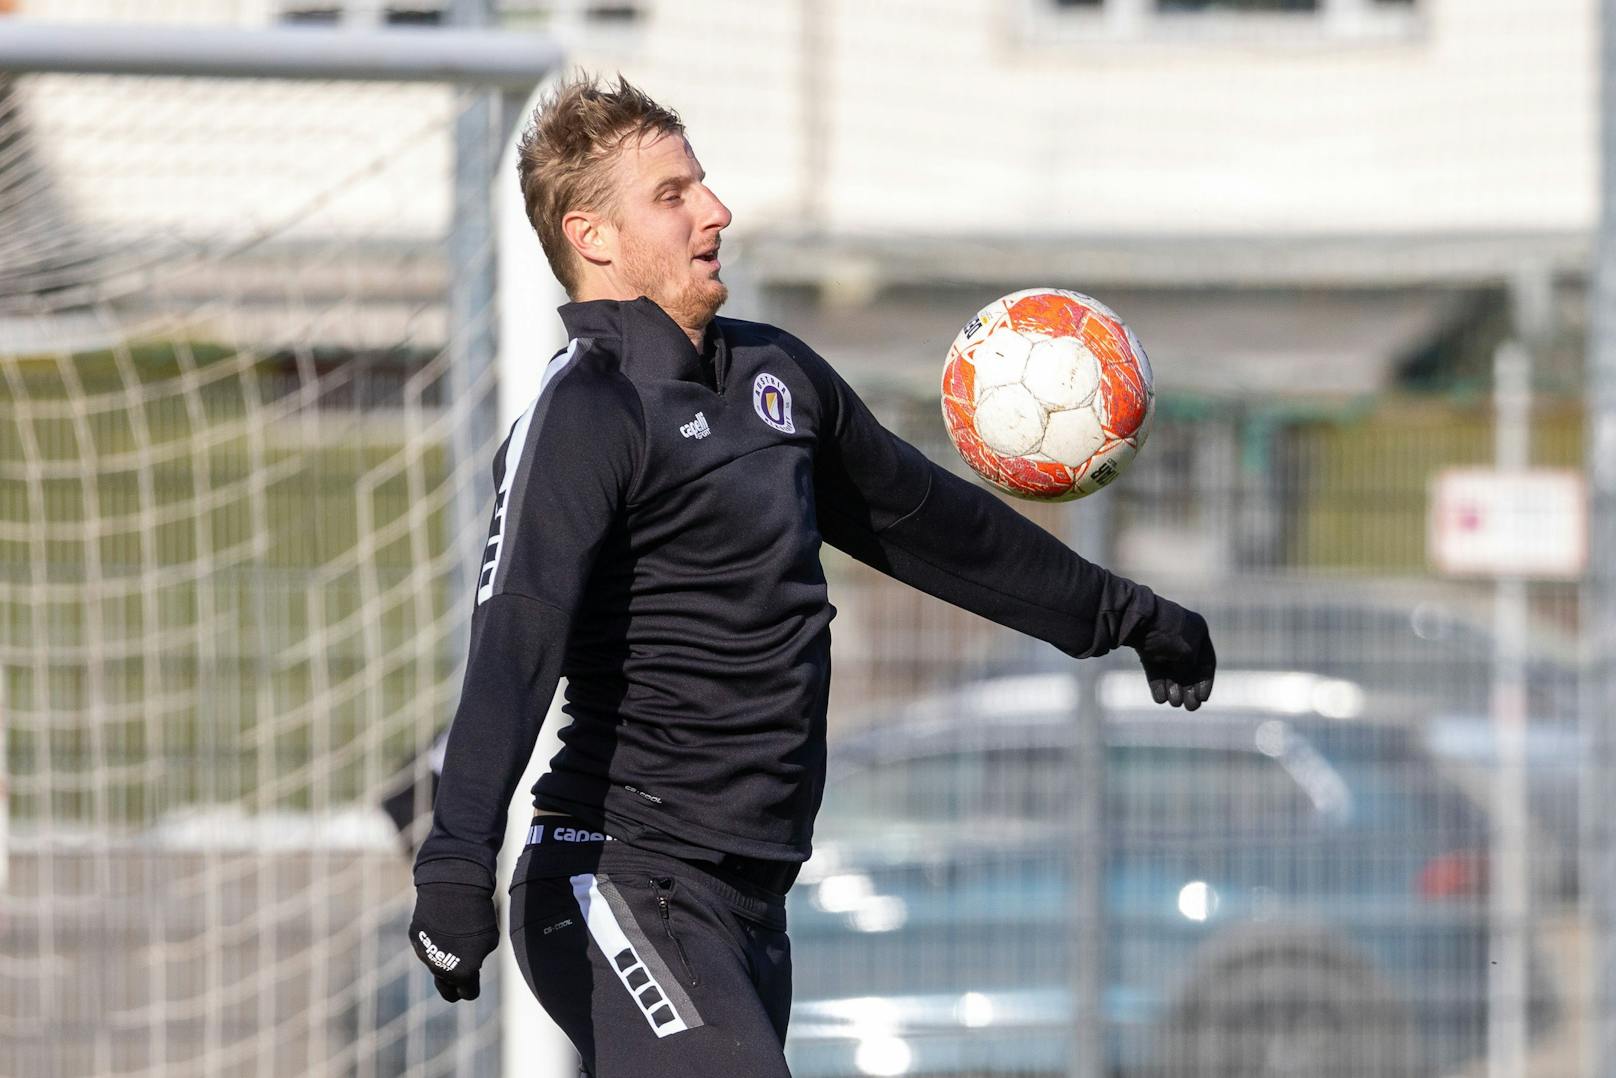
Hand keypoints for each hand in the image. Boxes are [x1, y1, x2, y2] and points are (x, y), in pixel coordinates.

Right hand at [409, 882, 499, 1001]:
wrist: (454, 889)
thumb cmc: (478, 915)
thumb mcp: (489, 940)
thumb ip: (477, 960)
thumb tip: (467, 965)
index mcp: (463, 974)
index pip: (467, 993)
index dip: (471, 989)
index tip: (472, 984)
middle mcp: (440, 969)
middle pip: (446, 989)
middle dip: (454, 987)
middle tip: (461, 980)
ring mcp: (425, 954)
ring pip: (436, 965)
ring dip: (445, 957)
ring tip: (457, 935)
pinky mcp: (416, 939)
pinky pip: (427, 945)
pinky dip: (434, 940)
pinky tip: (442, 924)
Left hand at [1132, 598, 1214, 710]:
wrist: (1134, 618)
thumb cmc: (1166, 634)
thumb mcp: (1186, 654)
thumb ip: (1189, 668)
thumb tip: (1182, 678)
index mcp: (1197, 630)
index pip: (1206, 661)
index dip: (1205, 681)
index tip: (1202, 698)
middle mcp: (1182, 635)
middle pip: (1187, 668)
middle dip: (1188, 688)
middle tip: (1190, 707)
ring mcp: (1162, 640)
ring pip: (1170, 669)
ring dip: (1173, 687)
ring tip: (1172, 703)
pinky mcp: (1145, 646)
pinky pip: (1155, 667)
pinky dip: (1158, 682)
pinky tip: (1159, 698)